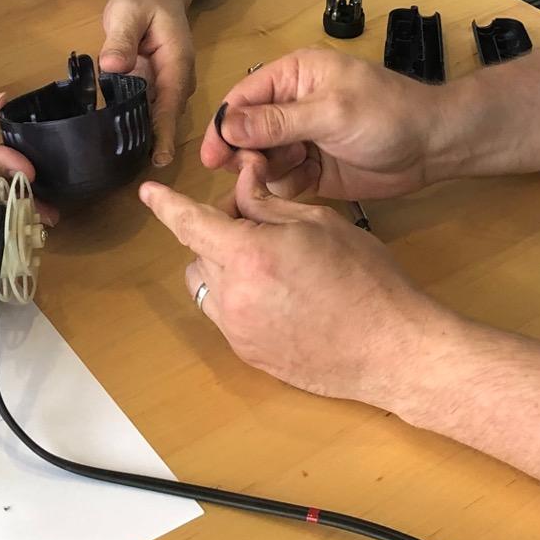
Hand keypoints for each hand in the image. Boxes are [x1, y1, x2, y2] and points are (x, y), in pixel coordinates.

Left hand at [100, 0, 204, 165]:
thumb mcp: (128, 12)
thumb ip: (120, 38)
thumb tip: (113, 65)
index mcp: (177, 63)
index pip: (170, 103)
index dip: (164, 132)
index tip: (159, 160)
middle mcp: (177, 79)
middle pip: (166, 117)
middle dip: (153, 143)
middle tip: (129, 172)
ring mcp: (167, 83)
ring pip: (156, 115)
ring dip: (143, 136)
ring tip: (121, 164)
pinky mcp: (155, 84)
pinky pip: (146, 107)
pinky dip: (135, 122)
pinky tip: (116, 139)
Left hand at [140, 160, 452, 402]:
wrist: (390, 349)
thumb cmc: (366, 279)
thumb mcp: (320, 224)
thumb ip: (269, 204)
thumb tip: (242, 184)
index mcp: (249, 254)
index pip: (190, 223)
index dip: (166, 204)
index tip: (148, 192)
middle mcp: (233, 295)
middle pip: (199, 252)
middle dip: (219, 232)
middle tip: (262, 223)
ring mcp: (237, 330)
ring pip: (207, 286)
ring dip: (223, 266)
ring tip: (270, 262)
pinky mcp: (248, 355)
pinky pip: (226, 315)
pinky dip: (238, 296)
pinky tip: (282, 295)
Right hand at [199, 49, 448, 200]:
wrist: (433, 146)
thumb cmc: (387, 115)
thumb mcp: (331, 113)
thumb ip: (278, 120)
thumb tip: (228, 123)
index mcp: (294, 76)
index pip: (244, 98)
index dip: (224, 126)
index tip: (212, 157)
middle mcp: (293, 105)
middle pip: (248, 131)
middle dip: (245, 154)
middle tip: (247, 176)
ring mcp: (304, 138)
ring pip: (263, 159)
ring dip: (266, 172)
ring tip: (286, 177)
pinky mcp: (316, 168)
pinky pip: (285, 180)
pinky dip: (285, 188)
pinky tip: (300, 189)